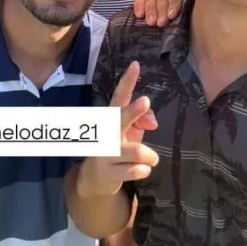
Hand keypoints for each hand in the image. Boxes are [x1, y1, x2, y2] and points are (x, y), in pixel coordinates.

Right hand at [77, 62, 158, 200]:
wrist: (94, 180)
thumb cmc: (117, 148)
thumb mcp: (130, 132)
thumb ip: (143, 120)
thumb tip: (153, 123)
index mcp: (112, 118)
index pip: (120, 97)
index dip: (128, 81)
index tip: (135, 65)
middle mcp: (106, 133)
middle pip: (121, 119)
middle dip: (133, 111)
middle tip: (145, 101)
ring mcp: (105, 153)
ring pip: (139, 152)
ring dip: (151, 157)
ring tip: (150, 160)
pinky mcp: (108, 173)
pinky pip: (138, 170)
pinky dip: (144, 171)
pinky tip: (138, 171)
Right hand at [133, 0, 196, 26]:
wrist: (188, 2)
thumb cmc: (193, 5)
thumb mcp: (197, 3)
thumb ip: (194, 6)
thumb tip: (194, 17)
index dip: (174, 1)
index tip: (172, 15)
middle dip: (161, 8)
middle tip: (161, 23)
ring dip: (150, 8)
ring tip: (151, 22)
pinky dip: (140, 4)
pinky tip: (139, 15)